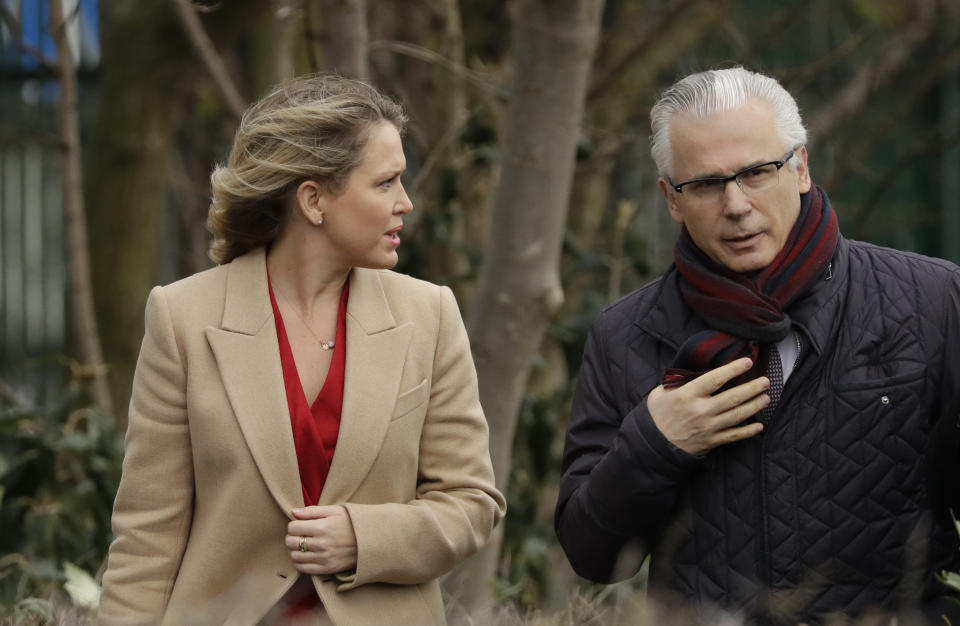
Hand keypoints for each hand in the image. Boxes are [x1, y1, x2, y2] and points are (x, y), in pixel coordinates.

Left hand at [285, 505, 357, 575]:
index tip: (300, 525)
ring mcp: (324, 558)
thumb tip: (293, 512)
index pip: (293, 527)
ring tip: (303, 546)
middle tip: (299, 535)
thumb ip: (313, 511)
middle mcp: (321, 544)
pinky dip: (300, 563)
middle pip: (291, 542)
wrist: (370, 540)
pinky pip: (304, 569)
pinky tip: (306, 556)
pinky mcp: (328, 569)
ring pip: (295, 556)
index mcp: (322, 527)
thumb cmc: (352, 522)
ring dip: (295, 550)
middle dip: (292, 537)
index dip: (294, 525)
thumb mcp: (335, 511)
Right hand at [646, 357, 768, 455]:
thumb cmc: (657, 415)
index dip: (733, 369)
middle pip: (732, 397)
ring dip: (754, 406)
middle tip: (766, 381)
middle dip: (752, 388)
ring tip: (766, 398)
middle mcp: (700, 411)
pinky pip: (734, 436)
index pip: (715, 379)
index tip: (747, 362)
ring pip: (737, 415)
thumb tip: (695, 372)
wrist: (652, 444)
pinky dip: (748, 431)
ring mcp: (707, 427)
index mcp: (687, 395)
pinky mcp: (711, 441)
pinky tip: (759, 426)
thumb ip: (678, 382)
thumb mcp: (660, 393)